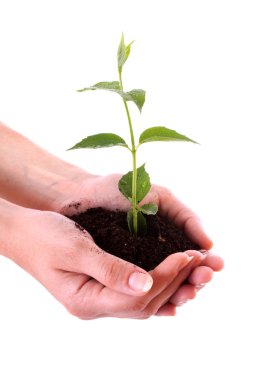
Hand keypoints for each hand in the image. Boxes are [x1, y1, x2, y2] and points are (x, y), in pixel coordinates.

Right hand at [50, 173, 223, 315]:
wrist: (23, 233)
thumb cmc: (43, 236)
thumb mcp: (75, 248)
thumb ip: (109, 268)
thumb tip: (146, 283)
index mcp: (86, 300)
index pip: (137, 296)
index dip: (166, 276)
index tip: (187, 254)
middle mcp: (94, 306)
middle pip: (146, 302)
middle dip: (176, 280)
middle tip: (200, 259)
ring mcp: (98, 300)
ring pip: (144, 300)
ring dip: (171, 282)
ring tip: (194, 265)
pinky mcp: (101, 288)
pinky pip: (136, 293)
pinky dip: (158, 282)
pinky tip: (173, 273)